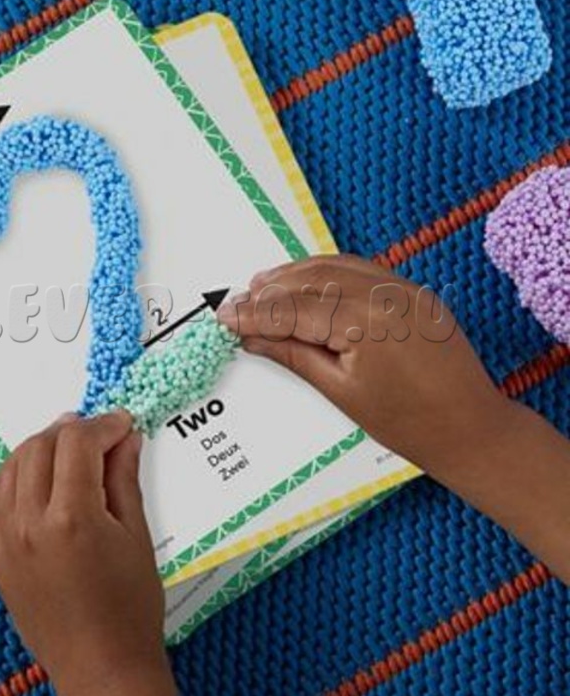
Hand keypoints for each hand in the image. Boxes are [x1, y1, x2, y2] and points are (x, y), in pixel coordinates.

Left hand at [0, 411, 215, 695]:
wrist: (99, 668)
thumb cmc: (130, 607)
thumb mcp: (136, 536)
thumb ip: (123, 479)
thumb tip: (125, 438)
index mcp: (71, 516)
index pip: (78, 443)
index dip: (103, 425)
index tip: (122, 424)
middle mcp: (28, 521)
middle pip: (40, 447)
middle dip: (71, 431)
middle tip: (99, 433)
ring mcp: (3, 538)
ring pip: (12, 466)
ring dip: (41, 448)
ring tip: (69, 450)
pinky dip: (13, 477)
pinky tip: (35, 478)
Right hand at [217, 254, 514, 474]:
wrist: (471, 428)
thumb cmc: (409, 422)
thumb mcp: (341, 391)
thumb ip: (294, 354)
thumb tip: (252, 338)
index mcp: (365, 322)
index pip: (294, 310)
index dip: (255, 313)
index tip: (225, 316)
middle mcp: (384, 294)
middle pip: (310, 281)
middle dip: (269, 290)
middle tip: (236, 302)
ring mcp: (402, 288)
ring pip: (334, 267)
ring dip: (294, 275)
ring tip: (262, 285)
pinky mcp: (413, 291)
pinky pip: (361, 270)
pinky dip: (327, 273)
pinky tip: (306, 282)